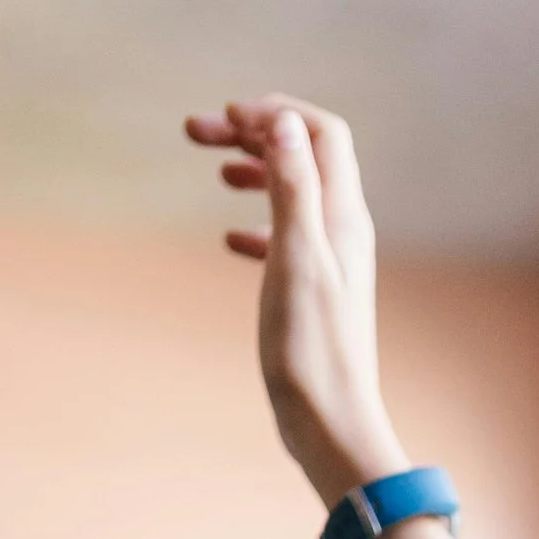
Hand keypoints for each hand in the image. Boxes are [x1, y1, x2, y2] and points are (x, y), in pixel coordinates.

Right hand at [184, 94, 405, 503]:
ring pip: (294, 195)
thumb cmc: (311, 351)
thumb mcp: (295, 259)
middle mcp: (344, 233)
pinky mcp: (314, 295)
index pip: (321, 133)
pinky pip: (286, 241)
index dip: (275, 113)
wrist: (331, 425)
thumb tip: (284, 123)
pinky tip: (229, 237)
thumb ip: (294, 188)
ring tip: (214, 168)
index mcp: (343, 218)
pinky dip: (256, 224)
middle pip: (304, 156)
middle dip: (254, 133)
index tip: (225, 116)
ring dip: (255, 171)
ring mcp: (331, 264)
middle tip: (195, 131)